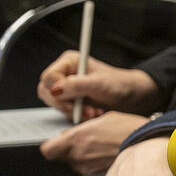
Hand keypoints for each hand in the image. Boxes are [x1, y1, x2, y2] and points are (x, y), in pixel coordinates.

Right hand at [37, 51, 166, 116]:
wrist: (130, 96)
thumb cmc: (118, 84)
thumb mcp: (99, 84)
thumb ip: (77, 85)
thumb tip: (54, 90)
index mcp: (69, 61)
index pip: (49, 77)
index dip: (57, 92)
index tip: (71, 102)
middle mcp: (65, 72)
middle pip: (46, 91)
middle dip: (64, 104)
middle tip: (82, 110)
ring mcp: (66, 86)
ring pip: (53, 102)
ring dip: (71, 111)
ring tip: (91, 111)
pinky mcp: (69, 99)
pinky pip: (62, 110)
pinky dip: (75, 115)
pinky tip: (90, 113)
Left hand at [41, 112, 150, 174]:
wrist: (147, 144)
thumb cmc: (128, 128)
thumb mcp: (102, 119)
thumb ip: (80, 129)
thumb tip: (67, 136)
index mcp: (77, 137)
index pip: (47, 150)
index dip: (52, 146)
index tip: (57, 143)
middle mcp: (79, 155)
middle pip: (61, 157)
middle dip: (69, 150)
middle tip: (85, 142)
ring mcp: (87, 167)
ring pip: (74, 164)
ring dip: (81, 158)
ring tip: (99, 148)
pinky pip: (86, 170)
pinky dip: (92, 165)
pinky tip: (104, 156)